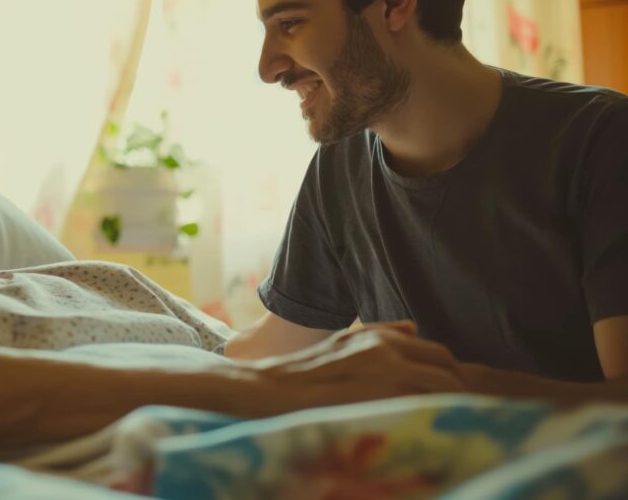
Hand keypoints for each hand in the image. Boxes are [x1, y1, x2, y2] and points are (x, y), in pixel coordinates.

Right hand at [236, 321, 467, 415]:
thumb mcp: (343, 347)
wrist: (270, 389)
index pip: (439, 355)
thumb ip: (380, 338)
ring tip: (482, 422)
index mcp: (382, 338)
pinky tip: (457, 428)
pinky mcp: (386, 388)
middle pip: (449, 366)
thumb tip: (413, 330)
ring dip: (467, 402)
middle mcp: (390, 346)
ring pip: (448, 382)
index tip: (475, 395)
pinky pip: (434, 398)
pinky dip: (450, 410)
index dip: (459, 377)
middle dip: (470, 389)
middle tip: (486, 412)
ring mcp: (389, 366)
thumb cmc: (303, 375)